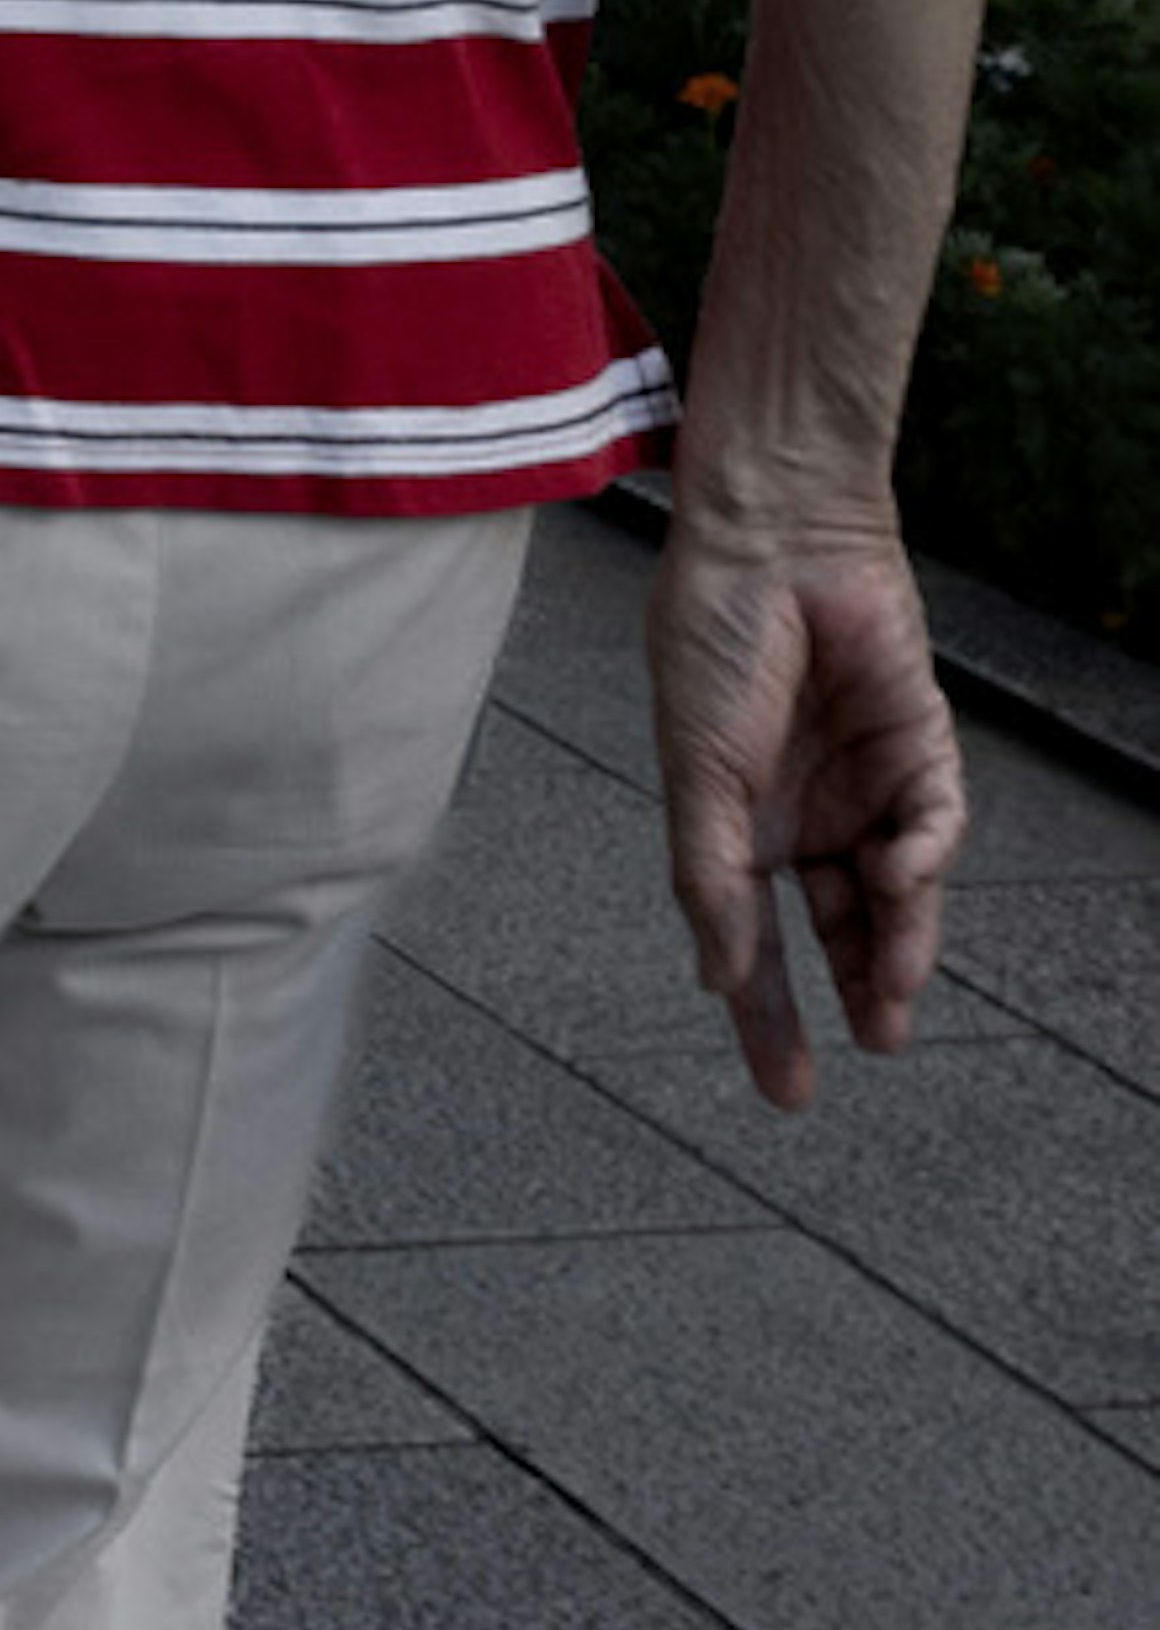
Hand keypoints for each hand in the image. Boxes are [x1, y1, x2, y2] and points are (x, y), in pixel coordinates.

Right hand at [646, 514, 967, 1107]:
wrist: (774, 538)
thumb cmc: (713, 635)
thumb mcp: (695, 770)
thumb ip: (708, 878)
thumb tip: (715, 978)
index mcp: (738, 822)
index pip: (757, 940)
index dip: (770, 1015)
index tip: (786, 1091)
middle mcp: (806, 814)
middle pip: (842, 930)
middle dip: (860, 992)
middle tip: (872, 1046)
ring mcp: (865, 784)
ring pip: (897, 895)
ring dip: (899, 945)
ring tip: (892, 992)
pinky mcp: (919, 747)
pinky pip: (934, 824)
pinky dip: (925, 858)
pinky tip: (900, 872)